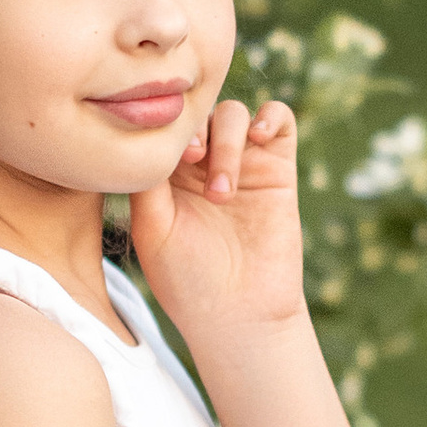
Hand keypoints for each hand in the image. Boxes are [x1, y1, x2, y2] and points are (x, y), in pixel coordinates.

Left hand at [128, 94, 304, 346]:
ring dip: (227, 140)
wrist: (239, 314)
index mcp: (166, 174)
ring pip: (233, 114)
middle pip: (197, 112)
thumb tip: (150, 130)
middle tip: (193, 161)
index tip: (168, 160)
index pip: (163, 126)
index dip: (164, 128)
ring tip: (224, 190)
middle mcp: (202, 165)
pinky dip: (270, 117)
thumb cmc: (186, 279)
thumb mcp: (152, 227)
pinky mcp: (278, 169)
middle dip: (195, 130)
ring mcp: (242, 164)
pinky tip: (258, 137)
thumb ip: (147, 177)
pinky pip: (279, 119)